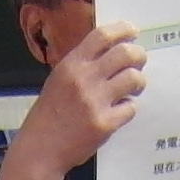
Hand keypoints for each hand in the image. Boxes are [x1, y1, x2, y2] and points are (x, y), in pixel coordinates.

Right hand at [8, 22, 145, 179]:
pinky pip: (130, 108)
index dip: (122, 30)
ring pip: (133, 79)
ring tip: (133, 88)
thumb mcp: (58, 79)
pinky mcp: (105, 124)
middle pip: (125, 53)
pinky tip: (119, 111)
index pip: (102, 35)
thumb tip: (112, 51)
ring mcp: (95, 102)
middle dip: (138, 56)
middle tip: (139, 62)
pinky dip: (128, 108)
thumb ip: (82, 64)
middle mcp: (84, 79)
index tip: (133, 32)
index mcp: (71, 64)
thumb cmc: (49, 114)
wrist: (40, 150)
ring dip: (138, 82)